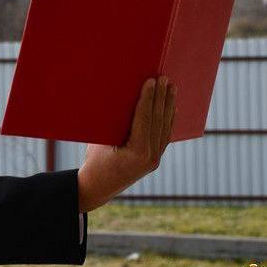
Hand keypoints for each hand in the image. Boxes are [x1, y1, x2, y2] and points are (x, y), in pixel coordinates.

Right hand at [76, 76, 176, 212]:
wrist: (97, 187)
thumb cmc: (94, 161)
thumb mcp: (102, 140)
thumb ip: (116, 123)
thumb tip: (121, 98)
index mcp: (137, 152)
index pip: (146, 118)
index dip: (149, 97)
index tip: (151, 81)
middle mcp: (150, 157)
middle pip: (159, 121)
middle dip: (161, 98)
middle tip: (165, 78)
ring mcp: (154, 160)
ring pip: (165, 128)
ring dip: (168, 106)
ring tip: (171, 88)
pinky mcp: (154, 160)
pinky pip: (164, 136)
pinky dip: (168, 120)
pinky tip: (172, 108)